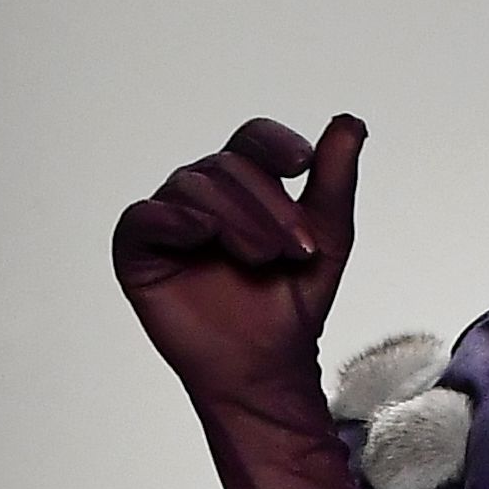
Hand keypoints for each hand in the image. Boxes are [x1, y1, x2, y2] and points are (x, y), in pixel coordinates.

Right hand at [113, 112, 363, 422]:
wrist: (267, 366)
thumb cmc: (290, 304)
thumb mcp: (326, 237)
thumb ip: (335, 180)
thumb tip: (351, 123)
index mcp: (242, 185)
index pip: (252, 141)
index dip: (275, 145)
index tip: (302, 163)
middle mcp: (202, 194)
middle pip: (227, 167)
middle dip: (267, 206)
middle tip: (294, 249)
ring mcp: (168, 220)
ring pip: (193, 187)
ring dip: (235, 219)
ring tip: (263, 258)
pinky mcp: (137, 251)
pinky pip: (144, 218)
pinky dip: (174, 219)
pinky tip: (202, 233)